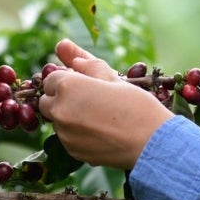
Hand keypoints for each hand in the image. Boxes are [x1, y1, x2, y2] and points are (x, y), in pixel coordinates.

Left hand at [39, 40, 172, 168]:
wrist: (152, 143)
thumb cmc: (137, 105)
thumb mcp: (113, 79)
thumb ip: (84, 63)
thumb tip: (63, 47)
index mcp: (68, 86)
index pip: (51, 79)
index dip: (68, 80)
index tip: (86, 85)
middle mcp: (60, 110)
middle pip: (47, 101)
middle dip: (61, 99)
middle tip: (90, 101)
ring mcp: (64, 134)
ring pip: (57, 122)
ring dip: (70, 117)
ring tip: (100, 118)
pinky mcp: (73, 152)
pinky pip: (68, 139)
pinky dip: (78, 134)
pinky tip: (101, 133)